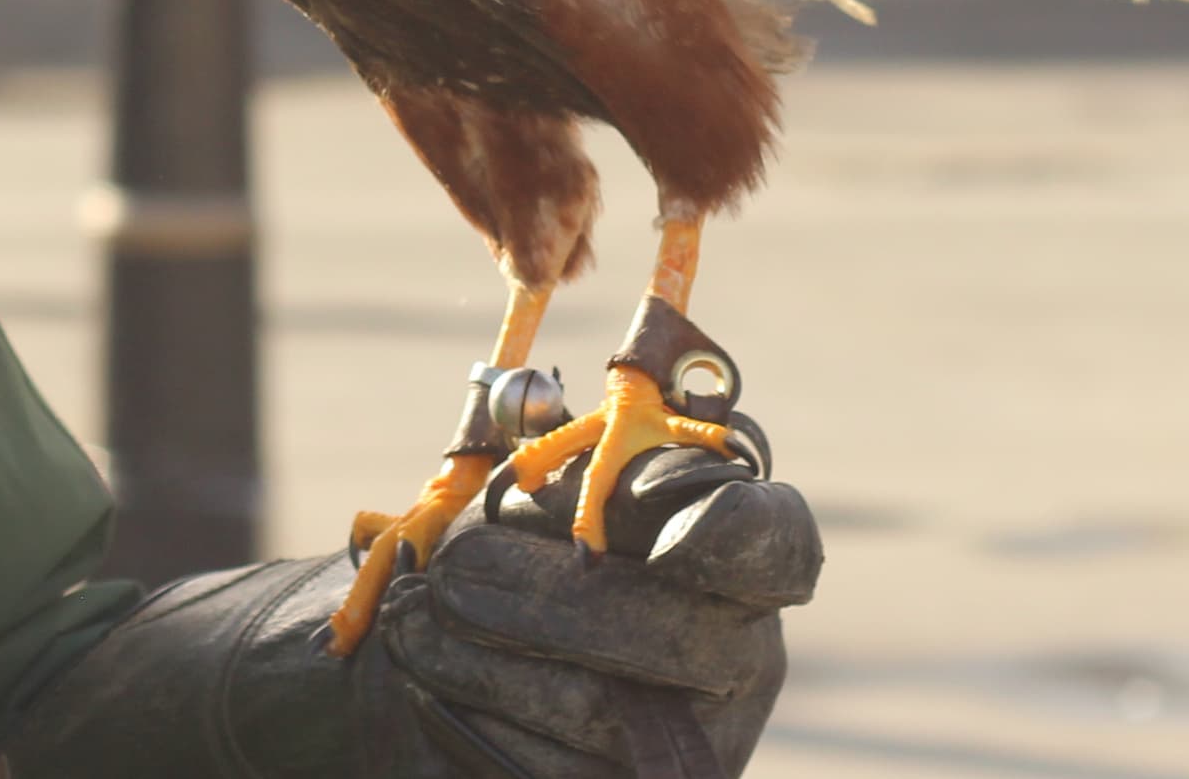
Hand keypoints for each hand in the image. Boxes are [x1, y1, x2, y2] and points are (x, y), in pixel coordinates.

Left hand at [0, 430, 817, 778]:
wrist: (455, 664)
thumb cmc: (514, 559)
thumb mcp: (537, 503)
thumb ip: (556, 472)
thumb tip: (529, 443)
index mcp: (732, 560)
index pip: (777, 543)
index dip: (732, 534)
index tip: (656, 531)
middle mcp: (738, 654)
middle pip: (674, 638)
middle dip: (548, 606)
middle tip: (446, 582)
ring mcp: (694, 739)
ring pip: (605, 714)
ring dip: (487, 663)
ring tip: (411, 625)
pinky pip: (554, 772)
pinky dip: (474, 723)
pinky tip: (422, 685)